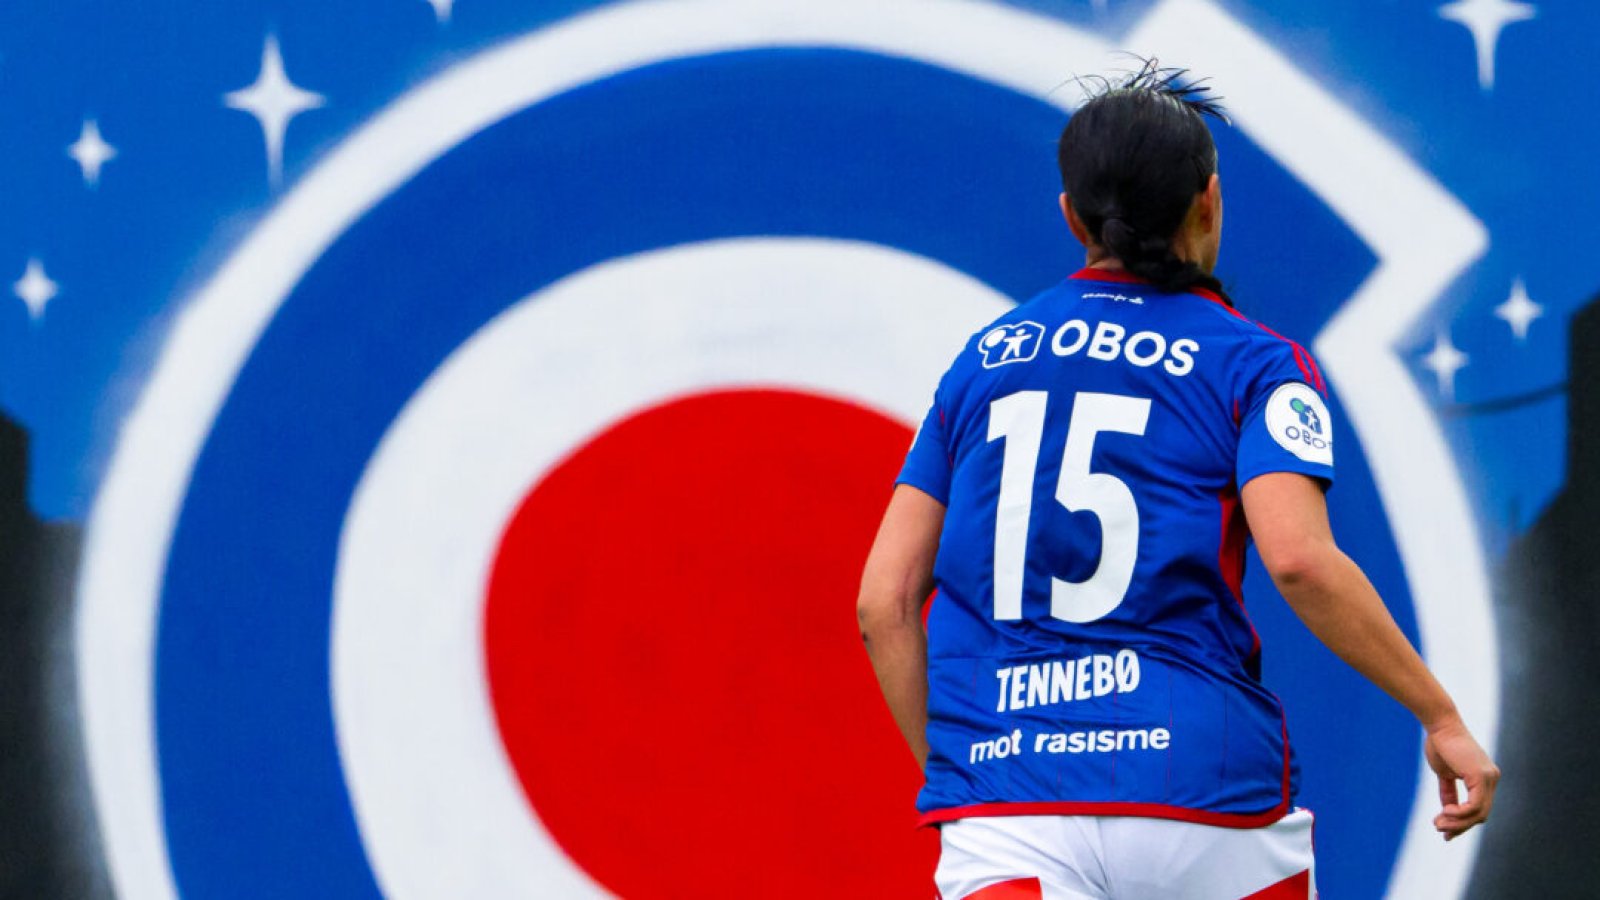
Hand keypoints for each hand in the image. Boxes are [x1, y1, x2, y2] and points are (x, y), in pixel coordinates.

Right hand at [1423, 717, 1499, 839]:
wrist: (1439, 725)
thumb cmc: (1440, 744)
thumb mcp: (1444, 773)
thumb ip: (1449, 792)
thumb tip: (1447, 810)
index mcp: (1485, 778)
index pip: (1478, 808)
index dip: (1462, 823)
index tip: (1444, 830)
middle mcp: (1492, 779)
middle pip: (1480, 815)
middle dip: (1459, 826)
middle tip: (1439, 829)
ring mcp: (1489, 779)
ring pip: (1478, 814)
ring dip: (1457, 823)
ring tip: (1438, 823)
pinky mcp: (1481, 778)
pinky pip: (1473, 806)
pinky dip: (1459, 814)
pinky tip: (1445, 812)